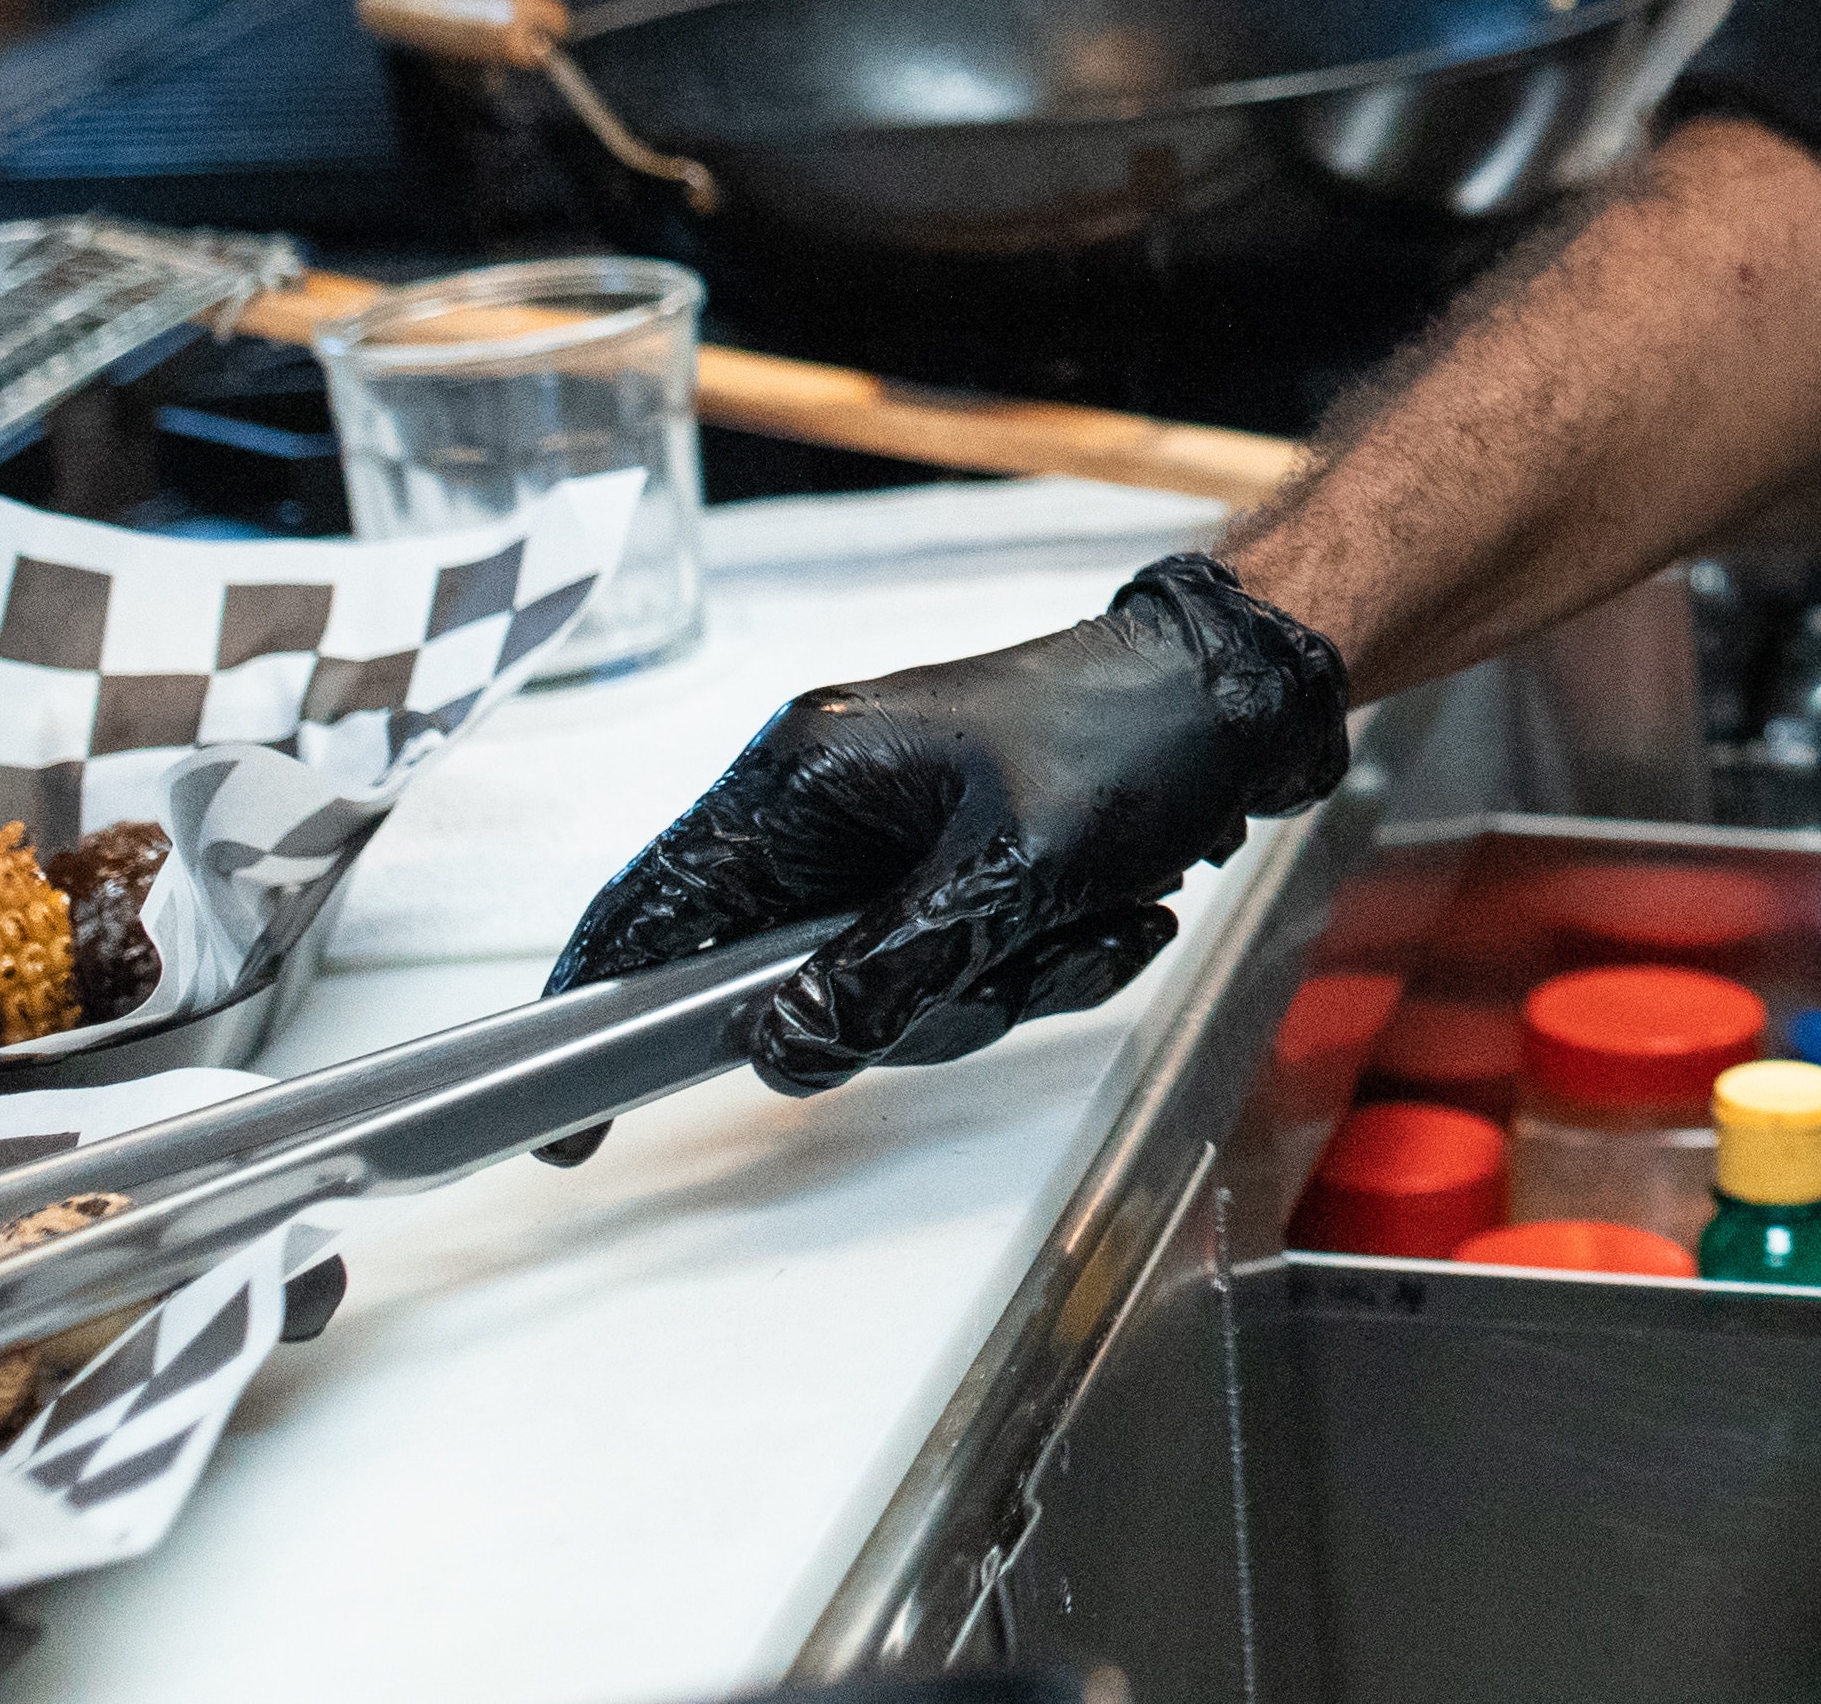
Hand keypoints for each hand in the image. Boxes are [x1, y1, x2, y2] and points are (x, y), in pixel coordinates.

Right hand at [552, 554, 1351, 1097]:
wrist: (1246, 694)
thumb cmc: (1132, 740)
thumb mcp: (1005, 875)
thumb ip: (883, 975)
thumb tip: (781, 1049)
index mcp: (803, 775)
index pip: (654, 908)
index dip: (601, 1012)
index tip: (575, 1125)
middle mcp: (831, 807)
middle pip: (793, 982)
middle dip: (918, 1003)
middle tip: (1012, 962)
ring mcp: (895, 841)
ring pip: (892, 992)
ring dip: (1004, 986)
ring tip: (1098, 920)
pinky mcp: (958, 870)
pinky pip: (964, 971)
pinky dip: (1044, 965)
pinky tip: (1119, 915)